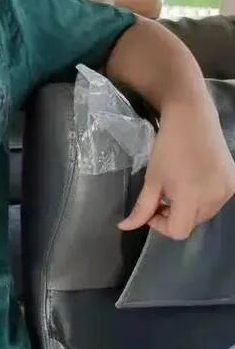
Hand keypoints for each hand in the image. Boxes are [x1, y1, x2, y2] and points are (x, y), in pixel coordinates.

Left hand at [119, 98, 234, 238]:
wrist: (191, 117)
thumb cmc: (167, 148)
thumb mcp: (152, 180)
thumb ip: (141, 208)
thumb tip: (125, 227)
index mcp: (192, 198)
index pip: (178, 231)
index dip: (161, 225)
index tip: (152, 208)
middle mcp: (214, 198)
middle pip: (191, 223)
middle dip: (174, 215)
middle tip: (162, 197)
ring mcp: (227, 190)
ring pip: (204, 214)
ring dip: (189, 208)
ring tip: (178, 187)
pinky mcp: (234, 182)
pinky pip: (216, 201)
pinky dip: (203, 198)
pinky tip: (194, 181)